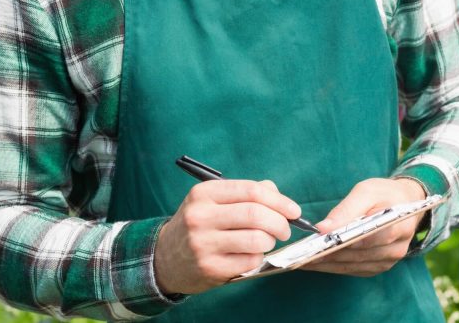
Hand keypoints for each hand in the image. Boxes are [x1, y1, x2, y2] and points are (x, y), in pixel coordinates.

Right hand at [153, 179, 301, 294]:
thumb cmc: (198, 224)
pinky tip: (251, 255)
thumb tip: (277, 195)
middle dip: (280, 222)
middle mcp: (200, 216)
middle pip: (256, 214)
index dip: (279, 200)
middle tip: (286, 229)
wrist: (165, 258)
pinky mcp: (210, 268)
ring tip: (267, 241)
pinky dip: (258, 257)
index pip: (251, 191)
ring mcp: (203, 243)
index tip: (293, 210)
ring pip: (256, 239)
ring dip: (271, 241)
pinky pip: (250, 261)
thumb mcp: (212, 200)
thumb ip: (246, 193)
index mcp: (204, 193)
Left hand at [299, 178, 425, 276]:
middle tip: (300, 255)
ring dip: (327, 264)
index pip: (366, 238)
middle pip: (356, 254)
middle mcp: (396, 248)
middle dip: (327, 254)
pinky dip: (334, 266)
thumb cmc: (385, 194)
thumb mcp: (367, 190)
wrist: (406, 204)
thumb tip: (323, 228)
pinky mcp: (380, 266)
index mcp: (397, 224)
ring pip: (353, 265)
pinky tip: (317, 262)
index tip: (316, 243)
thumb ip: (346, 209)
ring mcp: (388, 260)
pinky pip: (354, 269)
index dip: (340, 242)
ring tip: (302, 260)